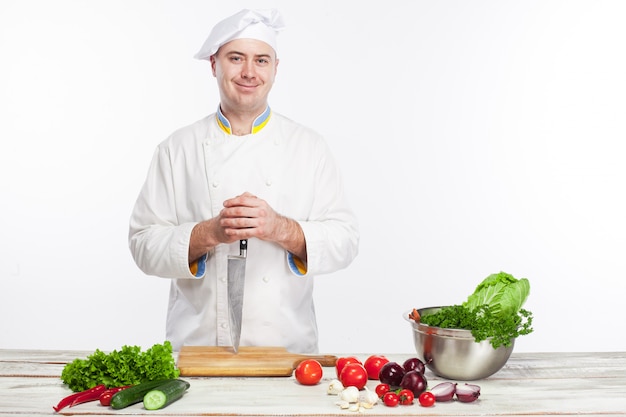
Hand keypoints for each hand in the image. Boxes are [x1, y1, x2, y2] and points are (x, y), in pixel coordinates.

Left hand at [189, 192, 305, 261]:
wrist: (279, 227)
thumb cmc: (269, 216)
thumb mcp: (262, 204)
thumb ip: (250, 199)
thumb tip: (238, 196)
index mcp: (260, 203)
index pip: (243, 200)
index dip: (232, 201)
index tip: (225, 204)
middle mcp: (261, 212)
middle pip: (240, 210)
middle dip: (228, 212)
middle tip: (222, 213)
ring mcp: (260, 222)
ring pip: (240, 221)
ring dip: (229, 222)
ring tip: (223, 222)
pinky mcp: (259, 232)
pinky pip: (244, 232)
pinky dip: (234, 231)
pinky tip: (229, 231)